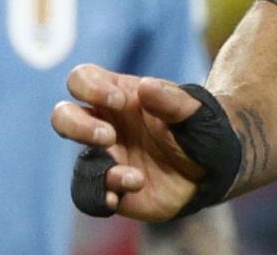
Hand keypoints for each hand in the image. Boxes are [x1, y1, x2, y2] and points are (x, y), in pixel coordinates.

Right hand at [51, 65, 209, 219]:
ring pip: (77, 162)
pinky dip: (98, 197)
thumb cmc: (199, 129)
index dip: (90, 86)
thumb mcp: (194, 111)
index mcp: (119, 96)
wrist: (214, 169)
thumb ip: (172, 100)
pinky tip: (120, 197)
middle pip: (63, 117)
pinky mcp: (113, 188)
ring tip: (135, 177)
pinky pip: (89, 195)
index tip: (118, 100)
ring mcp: (108, 159)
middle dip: (77, 126)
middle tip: (110, 137)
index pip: (81, 79)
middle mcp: (106, 125)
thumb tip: (145, 86)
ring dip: (98, 170)